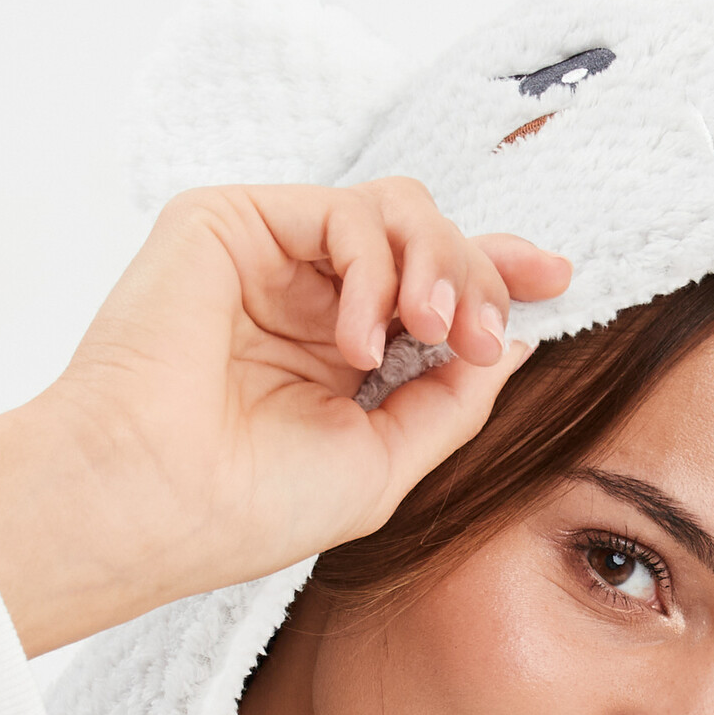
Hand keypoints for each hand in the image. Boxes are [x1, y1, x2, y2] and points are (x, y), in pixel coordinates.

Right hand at [0, 181, 572, 655]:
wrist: (154, 501)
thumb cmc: (249, 505)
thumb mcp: (388, 461)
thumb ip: (453, 397)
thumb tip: (517, 338)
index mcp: (342, 357)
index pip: (436, 290)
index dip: (498, 274)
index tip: (559, 278)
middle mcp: (308, 301)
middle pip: (430, 240)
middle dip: (478, 276)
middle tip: (478, 335)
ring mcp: (270, 259)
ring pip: (397, 209)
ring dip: (436, 262)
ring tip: (426, 328)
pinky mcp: (229, 222)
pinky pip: (344, 209)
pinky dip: (371, 267)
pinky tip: (354, 338)